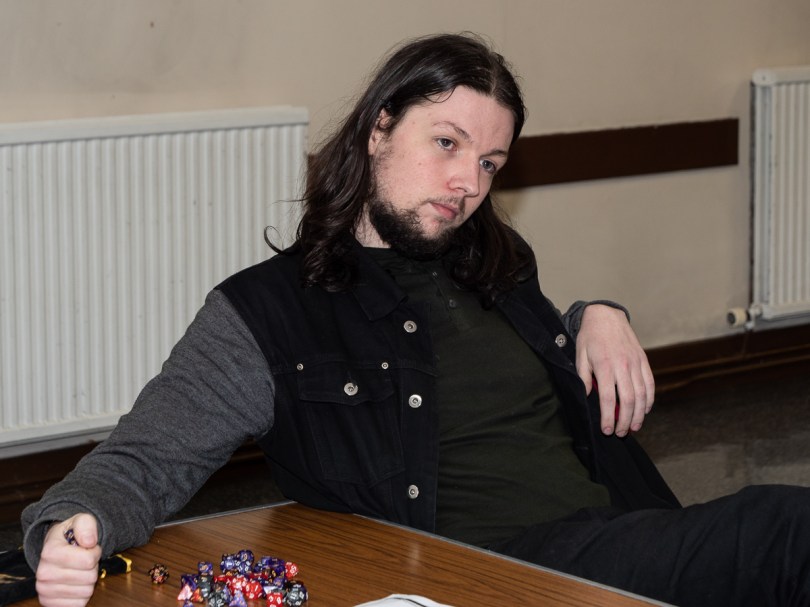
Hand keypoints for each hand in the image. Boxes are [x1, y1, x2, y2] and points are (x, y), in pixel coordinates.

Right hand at [36, 513, 100, 606]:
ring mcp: (45, 591)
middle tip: (84, 559)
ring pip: (86, 591)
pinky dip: (82, 594)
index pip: (89, 560)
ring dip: (88, 580)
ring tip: (79, 569)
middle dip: (93, 567)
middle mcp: (44, 574)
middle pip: (89, 577)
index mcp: (49, 552)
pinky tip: (75, 583)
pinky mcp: (50, 603)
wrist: (56, 549)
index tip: (89, 547)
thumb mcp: (81, 521)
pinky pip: (79, 604)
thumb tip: (89, 542)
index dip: (95, 552)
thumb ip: (87, 525)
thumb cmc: (71, 535)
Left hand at [575, 304, 654, 436]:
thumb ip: (584, 377)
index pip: (609, 398)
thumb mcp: (580, 355)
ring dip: (639, 414)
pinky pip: (650, 383)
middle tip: (620, 433)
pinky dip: (649, 399)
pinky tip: (645, 410)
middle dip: (625, 420)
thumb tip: (588, 396)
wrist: (606, 316)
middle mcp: (623, 365)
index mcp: (605, 366)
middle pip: (629, 400)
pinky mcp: (643, 360)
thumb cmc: (590, 337)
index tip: (607, 430)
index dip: (610, 417)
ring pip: (642, 394)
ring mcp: (636, 363)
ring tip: (634, 427)